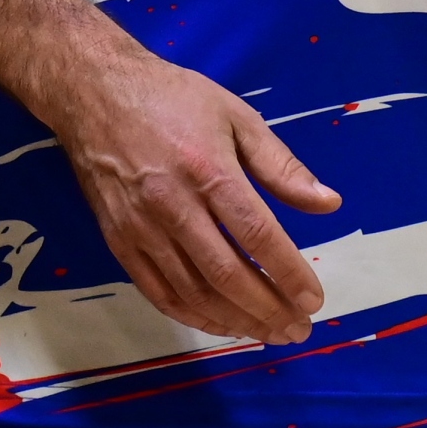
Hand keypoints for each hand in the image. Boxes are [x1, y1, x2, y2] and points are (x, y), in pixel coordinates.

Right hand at [0, 0, 341, 346]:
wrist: (96, 94)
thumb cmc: (175, 98)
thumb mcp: (237, 116)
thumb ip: (281, 165)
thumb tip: (329, 204)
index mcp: (209, 170)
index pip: (257, 235)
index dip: (289, 274)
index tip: (314, 300)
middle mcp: (174, 206)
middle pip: (227, 274)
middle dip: (268, 309)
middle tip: (298, 330)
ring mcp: (142, 229)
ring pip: (193, 292)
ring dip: (235, 320)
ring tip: (268, 334)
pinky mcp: (119, 242)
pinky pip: (159, 293)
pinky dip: (192, 316)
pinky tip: (220, 324)